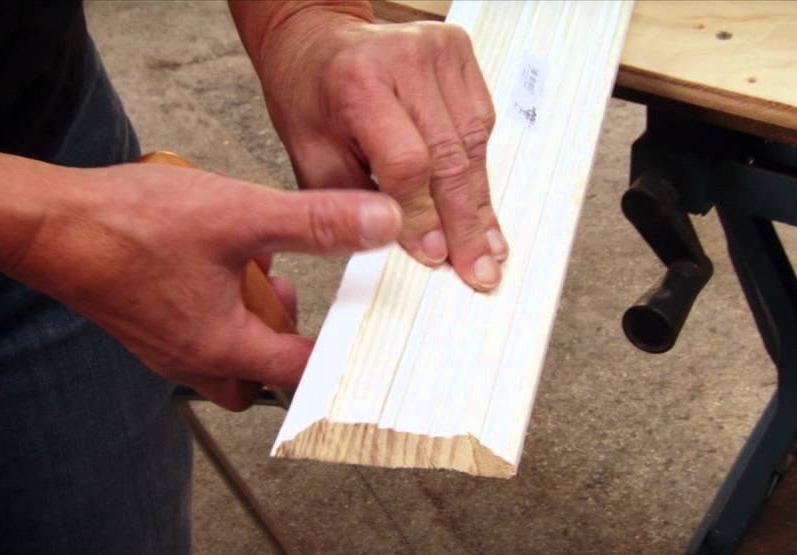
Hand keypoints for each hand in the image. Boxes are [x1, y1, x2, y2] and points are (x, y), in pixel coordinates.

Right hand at [11, 162, 401, 409]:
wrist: (40, 224)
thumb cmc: (127, 225)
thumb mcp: (240, 215)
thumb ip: (314, 224)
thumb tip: (377, 225)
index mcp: (222, 347)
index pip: (300, 373)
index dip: (337, 355)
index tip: (360, 335)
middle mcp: (191, 359)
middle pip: (260, 378)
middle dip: (285, 345)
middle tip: (294, 301)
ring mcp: (162, 346)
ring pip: (226, 355)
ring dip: (250, 321)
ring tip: (255, 269)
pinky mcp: (142, 323)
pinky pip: (193, 331)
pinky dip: (216, 305)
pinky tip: (215, 257)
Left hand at [240, 7, 507, 290]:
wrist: (318, 43)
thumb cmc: (310, 97)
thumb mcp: (310, 156)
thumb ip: (352, 203)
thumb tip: (407, 249)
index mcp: (357, 81)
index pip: (407, 162)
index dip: (423, 215)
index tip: (433, 255)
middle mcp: (405, 57)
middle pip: (450, 156)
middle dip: (464, 223)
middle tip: (478, 270)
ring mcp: (439, 50)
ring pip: (474, 144)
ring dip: (479, 202)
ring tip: (487, 247)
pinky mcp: (460, 52)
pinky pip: (482, 124)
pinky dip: (480, 169)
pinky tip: (480, 205)